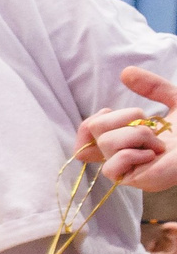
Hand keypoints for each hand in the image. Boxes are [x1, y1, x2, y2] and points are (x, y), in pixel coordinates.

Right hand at [75, 67, 176, 189]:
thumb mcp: (174, 98)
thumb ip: (152, 87)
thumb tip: (126, 72)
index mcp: (128, 142)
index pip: (85, 140)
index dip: (88, 123)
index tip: (109, 110)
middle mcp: (124, 156)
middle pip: (91, 132)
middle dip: (121, 117)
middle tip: (148, 123)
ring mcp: (129, 170)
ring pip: (105, 144)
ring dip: (136, 134)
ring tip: (159, 141)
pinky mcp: (137, 181)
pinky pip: (113, 167)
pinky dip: (132, 154)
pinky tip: (155, 153)